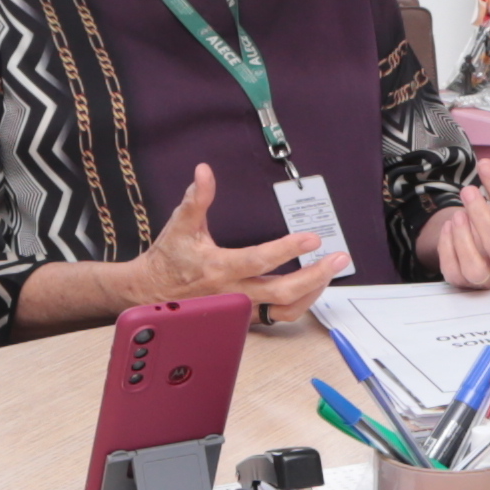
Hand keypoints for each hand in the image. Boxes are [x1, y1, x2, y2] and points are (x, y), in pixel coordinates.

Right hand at [137, 163, 332, 320]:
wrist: (151, 294)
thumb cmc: (169, 259)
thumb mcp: (181, 225)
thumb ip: (196, 199)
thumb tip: (204, 172)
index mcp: (220, 268)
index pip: (261, 260)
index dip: (288, 249)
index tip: (312, 238)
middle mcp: (234, 292)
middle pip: (283, 291)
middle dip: (315, 275)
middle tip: (338, 259)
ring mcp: (241, 308)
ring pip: (285, 309)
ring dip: (312, 292)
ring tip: (329, 273)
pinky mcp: (244, 317)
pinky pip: (278, 316)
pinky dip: (299, 304)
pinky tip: (311, 289)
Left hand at [425, 159, 489, 289]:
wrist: (481, 240)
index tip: (486, 166)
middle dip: (480, 215)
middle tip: (469, 192)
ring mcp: (486, 277)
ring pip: (474, 264)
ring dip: (462, 235)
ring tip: (458, 215)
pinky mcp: (463, 283)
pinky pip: (452, 269)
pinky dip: (447, 245)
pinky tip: (450, 229)